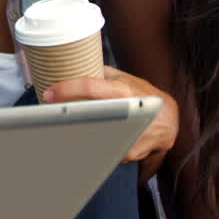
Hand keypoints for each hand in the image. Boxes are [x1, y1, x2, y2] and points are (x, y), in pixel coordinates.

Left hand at [43, 65, 178, 162]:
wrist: (170, 121)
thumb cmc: (145, 96)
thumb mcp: (126, 79)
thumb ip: (103, 74)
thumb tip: (75, 66)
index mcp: (123, 90)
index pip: (90, 87)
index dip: (66, 89)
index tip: (48, 94)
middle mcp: (127, 111)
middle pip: (88, 116)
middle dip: (67, 117)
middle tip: (51, 115)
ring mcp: (130, 134)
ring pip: (93, 136)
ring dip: (78, 132)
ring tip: (71, 127)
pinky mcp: (130, 152)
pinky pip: (103, 149)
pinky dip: (93, 144)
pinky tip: (93, 139)